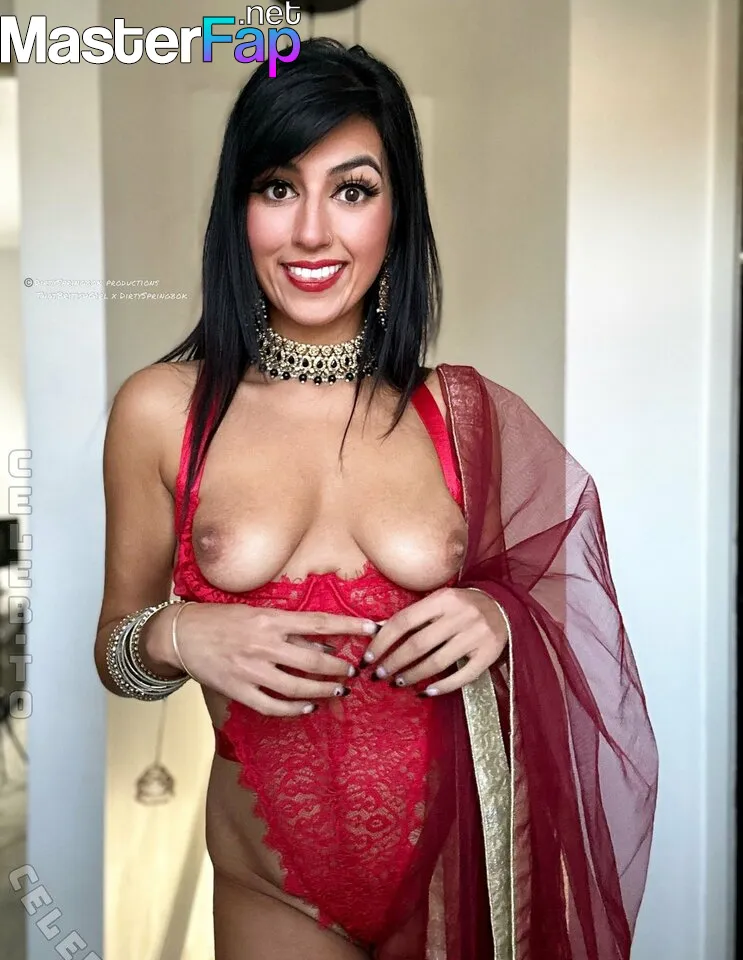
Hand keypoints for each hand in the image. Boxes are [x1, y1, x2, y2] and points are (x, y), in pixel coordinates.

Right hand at [171, 603, 378, 716]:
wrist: (181, 634)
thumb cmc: (222, 619)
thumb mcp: (256, 614)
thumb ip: (288, 630)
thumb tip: (323, 646)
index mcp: (270, 619)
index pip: (319, 622)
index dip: (349, 625)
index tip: (372, 628)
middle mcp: (263, 644)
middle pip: (313, 660)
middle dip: (339, 668)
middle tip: (353, 671)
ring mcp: (251, 670)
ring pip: (297, 687)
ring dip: (322, 691)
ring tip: (337, 691)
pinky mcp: (239, 690)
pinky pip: (273, 706)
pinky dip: (294, 710)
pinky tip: (307, 709)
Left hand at [361, 587, 508, 695]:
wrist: (504, 607)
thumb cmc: (462, 605)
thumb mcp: (438, 601)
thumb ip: (412, 616)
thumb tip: (376, 629)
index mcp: (443, 599)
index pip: (404, 621)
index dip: (382, 641)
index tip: (368, 657)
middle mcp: (461, 615)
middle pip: (418, 644)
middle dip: (394, 662)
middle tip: (378, 675)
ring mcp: (476, 635)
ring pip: (437, 662)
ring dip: (413, 675)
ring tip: (398, 682)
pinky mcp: (489, 654)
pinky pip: (462, 676)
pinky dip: (441, 687)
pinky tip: (425, 692)